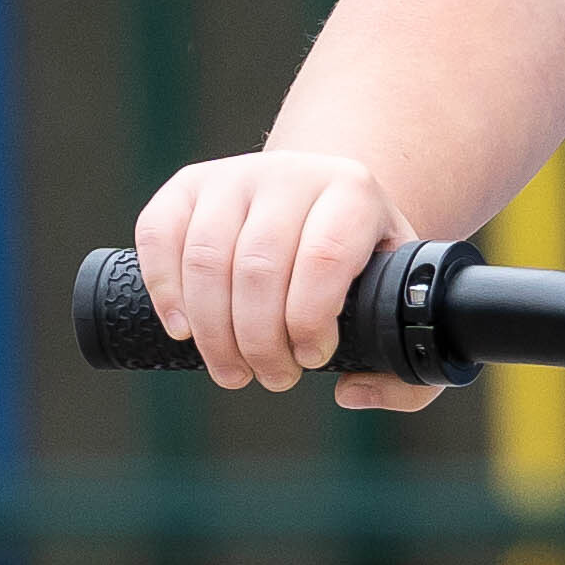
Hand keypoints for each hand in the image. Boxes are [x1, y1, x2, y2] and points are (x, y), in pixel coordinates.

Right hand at [136, 150, 434, 408]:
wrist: (322, 205)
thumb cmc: (365, 268)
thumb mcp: (402, 307)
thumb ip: (405, 372)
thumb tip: (349, 392)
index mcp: (353, 192)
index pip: (323, 256)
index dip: (310, 319)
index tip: (311, 359)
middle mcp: (291, 173)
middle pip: (258, 266)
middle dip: (259, 341)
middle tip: (271, 378)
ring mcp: (234, 176)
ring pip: (206, 258)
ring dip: (213, 331)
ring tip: (232, 370)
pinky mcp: (187, 186)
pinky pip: (158, 236)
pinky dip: (164, 290)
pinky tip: (183, 330)